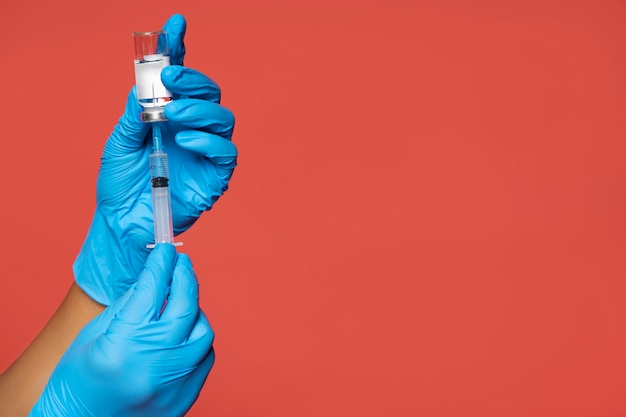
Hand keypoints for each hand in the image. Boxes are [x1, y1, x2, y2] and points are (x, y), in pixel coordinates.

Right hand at [29, 244, 214, 416]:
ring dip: (193, 310)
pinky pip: (204, 357)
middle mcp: (154, 365)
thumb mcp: (93, 336)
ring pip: (202, 332)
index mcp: (123, 346)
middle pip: (185, 307)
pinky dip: (196, 339)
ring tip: (179, 301)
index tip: (165, 249)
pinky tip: (182, 332)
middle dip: (184, 277)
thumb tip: (154, 278)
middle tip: (180, 263)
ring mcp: (173, 385)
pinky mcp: (186, 398)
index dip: (161, 264)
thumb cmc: (76, 382)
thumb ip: (128, 305)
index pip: (153, 291)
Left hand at [74, 13, 236, 304]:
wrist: (123, 224)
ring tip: (172, 113)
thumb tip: (146, 83)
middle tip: (170, 79)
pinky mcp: (216, 177)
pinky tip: (185, 140)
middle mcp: (192, 129)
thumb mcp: (119, 142)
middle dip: (193, 80)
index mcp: (169, 116)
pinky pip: (225, 152)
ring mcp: (207, 152)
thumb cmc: (121, 185)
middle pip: (209, 93)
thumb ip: (135, 113)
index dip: (181, 48)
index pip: (180, 77)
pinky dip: (209, 141)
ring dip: (200, 109)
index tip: (175, 22)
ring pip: (222, 118)